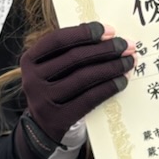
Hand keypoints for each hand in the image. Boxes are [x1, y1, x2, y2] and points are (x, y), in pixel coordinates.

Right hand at [19, 22, 134, 149]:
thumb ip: (69, 51)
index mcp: (29, 60)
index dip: (85, 32)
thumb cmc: (54, 88)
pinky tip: (122, 81)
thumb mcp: (51, 68)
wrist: (43, 128)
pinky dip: (109, 87)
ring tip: (129, 62)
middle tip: (127, 46)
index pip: (57, 40)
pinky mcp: (59, 119)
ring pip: (84, 78)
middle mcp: (32, 80)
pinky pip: (90, 98)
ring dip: (112, 67)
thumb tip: (108, 36)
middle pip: (74, 58)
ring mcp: (44, 101)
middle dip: (105, 49)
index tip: (110, 30)